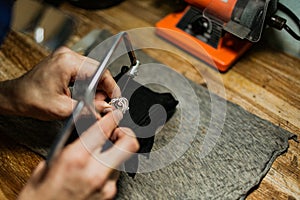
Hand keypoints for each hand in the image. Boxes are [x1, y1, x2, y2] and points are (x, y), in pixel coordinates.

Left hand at [0, 47, 120, 119]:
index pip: (100, 71)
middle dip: (103, 88)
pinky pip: (85, 71)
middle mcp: (68, 56)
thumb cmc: (31, 99)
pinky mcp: (65, 62)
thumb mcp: (63, 109)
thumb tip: (106, 108)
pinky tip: (84, 95)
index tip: (115, 97)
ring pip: (93, 71)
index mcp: (67, 62)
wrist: (16, 97)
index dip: (111, 86)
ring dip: (96, 87)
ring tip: (90, 101)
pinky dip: (88, 84)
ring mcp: (66, 57)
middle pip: (98, 69)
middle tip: (101, 103)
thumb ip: (89, 109)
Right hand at [18, 109, 138, 199]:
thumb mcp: (50, 162)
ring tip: (100, 153)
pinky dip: (109, 167)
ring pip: (124, 158)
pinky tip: (95, 169)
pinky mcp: (109, 195)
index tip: (115, 114)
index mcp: (77, 159)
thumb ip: (72, 144)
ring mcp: (106, 186)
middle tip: (116, 132)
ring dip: (115, 151)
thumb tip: (86, 130)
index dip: (113, 117)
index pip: (105, 129)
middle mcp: (96, 172)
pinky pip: (116, 173)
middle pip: (130, 143)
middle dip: (125, 133)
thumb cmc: (41, 195)